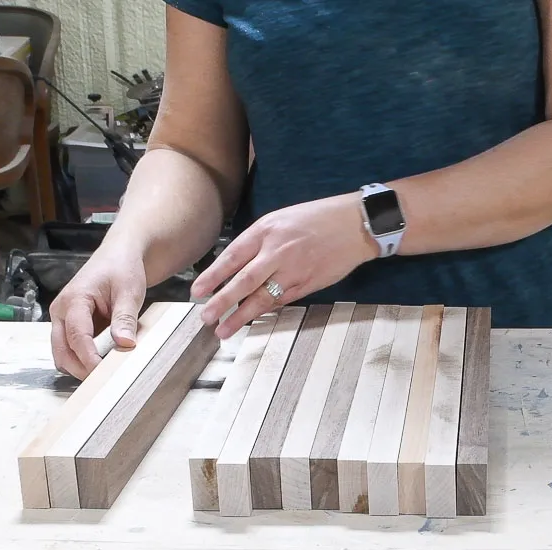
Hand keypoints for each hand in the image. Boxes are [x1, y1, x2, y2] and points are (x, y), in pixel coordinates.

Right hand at [49, 244, 146, 379]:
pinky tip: (101, 362)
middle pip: (62, 350)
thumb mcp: (129, 292)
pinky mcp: (68, 325)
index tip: (105, 373)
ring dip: (79, 366)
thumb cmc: (122, 269)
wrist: (118, 256)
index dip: (89, 359)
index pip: (77, 337)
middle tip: (106, 380)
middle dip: (81, 368)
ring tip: (105, 372)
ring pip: (62, 353)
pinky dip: (81, 359)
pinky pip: (69, 349)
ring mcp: (62, 318)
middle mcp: (61, 310)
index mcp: (74, 299)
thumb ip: (125, 318)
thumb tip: (125, 344)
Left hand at [190, 193, 379, 338]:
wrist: (355, 224)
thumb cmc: (317, 218)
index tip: (197, 292)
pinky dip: (266, 311)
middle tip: (205, 317)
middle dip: (221, 301)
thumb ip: (258, 241)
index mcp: (267, 230)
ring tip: (224, 329)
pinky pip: (282, 300)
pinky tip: (253, 319)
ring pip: (262, 297)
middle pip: (243, 281)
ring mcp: (294, 270)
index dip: (212, 276)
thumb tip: (236, 265)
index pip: (232, 256)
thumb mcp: (281, 219)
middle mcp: (278, 251)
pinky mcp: (308, 284)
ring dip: (240, 316)